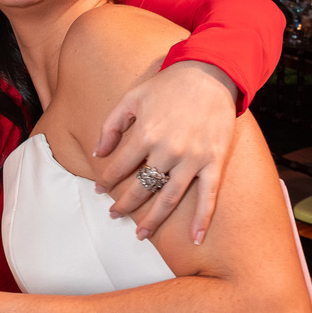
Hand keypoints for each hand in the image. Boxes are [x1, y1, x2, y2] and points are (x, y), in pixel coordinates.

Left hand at [93, 61, 239, 242]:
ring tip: (140, 234)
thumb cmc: (168, 85)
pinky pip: (208, 196)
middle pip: (141, 188)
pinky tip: (196, 239)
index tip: (100, 190)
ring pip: (169, 198)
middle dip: (125, 205)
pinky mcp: (215, 162)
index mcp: (145, 134)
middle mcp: (167, 150)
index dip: (106, 181)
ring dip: (153, 220)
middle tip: (114, 215)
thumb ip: (111, 125)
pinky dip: (202, 219)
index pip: (119, 167)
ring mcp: (193, 159)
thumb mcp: (131, 98)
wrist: (211, 74)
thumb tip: (97, 152)